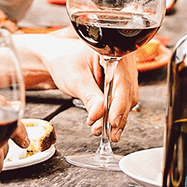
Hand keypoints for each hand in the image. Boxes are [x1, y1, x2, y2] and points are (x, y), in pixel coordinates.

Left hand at [19, 33, 133, 142]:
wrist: (59, 58)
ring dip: (118, 117)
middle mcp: (123, 62)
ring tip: (109, 133)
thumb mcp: (76, 80)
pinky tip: (108, 124)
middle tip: (111, 133)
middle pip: (127, 92)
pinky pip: (121, 99)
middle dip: (119, 115)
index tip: (113, 120)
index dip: (119, 104)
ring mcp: (123, 72)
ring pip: (127, 98)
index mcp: (113, 53)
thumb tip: (99, 115)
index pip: (122, 82)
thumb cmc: (65, 60)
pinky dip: (115, 113)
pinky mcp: (119, 82)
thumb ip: (90, 98)